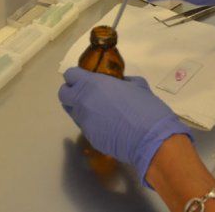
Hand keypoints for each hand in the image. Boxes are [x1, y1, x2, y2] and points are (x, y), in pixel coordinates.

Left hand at [58, 67, 190, 184]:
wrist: (150, 139)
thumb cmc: (146, 107)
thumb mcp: (137, 85)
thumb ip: (123, 82)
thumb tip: (120, 83)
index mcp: (93, 85)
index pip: (70, 75)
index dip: (76, 76)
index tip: (86, 78)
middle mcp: (83, 102)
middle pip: (63, 95)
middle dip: (71, 92)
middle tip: (86, 93)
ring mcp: (85, 122)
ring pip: (73, 112)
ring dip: (81, 109)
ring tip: (100, 111)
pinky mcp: (90, 138)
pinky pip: (86, 127)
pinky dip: (93, 124)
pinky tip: (109, 126)